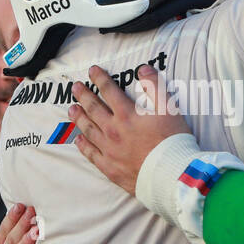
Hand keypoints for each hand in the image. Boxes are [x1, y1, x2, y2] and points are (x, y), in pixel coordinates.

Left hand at [71, 64, 189, 195]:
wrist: (170, 174)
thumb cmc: (172, 141)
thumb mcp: (168, 108)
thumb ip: (155, 86)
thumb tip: (143, 69)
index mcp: (127, 114)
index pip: (109, 91)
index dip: (100, 78)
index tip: (92, 70)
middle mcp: (113, 130)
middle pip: (93, 109)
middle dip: (83, 95)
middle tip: (75, 87)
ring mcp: (109, 150)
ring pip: (88, 130)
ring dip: (79, 118)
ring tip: (71, 109)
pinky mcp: (110, 168)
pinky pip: (91, 154)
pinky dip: (83, 145)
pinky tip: (78, 139)